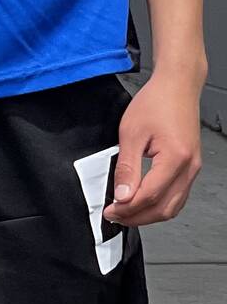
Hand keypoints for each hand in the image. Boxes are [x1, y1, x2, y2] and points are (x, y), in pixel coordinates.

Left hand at [102, 70, 202, 226]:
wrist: (176, 87)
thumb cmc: (156, 102)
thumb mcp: (131, 132)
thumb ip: (127, 167)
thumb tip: (122, 195)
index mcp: (175, 159)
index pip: (150, 196)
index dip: (128, 208)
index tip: (110, 211)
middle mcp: (189, 168)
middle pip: (165, 208)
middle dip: (138, 217)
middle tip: (115, 216)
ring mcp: (193, 169)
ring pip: (174, 206)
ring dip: (149, 214)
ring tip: (125, 212)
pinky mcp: (190, 167)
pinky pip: (178, 196)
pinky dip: (160, 204)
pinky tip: (142, 202)